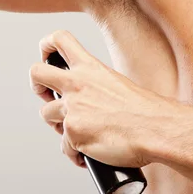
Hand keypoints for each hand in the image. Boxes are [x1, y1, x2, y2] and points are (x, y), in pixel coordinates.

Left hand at [29, 30, 180, 168]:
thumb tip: (86, 102)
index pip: (59, 39)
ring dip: (58, 125)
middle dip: (37, 85)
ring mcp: (72, 108)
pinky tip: (88, 153)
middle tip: (47, 96)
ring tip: (77, 132)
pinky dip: (74, 153)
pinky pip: (63, 146)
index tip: (47, 58)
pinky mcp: (72, 132)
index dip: (46, 46)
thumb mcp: (117, 84)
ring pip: (45, 114)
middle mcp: (77, 84)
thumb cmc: (145, 111)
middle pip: (37, 73)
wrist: (156, 129)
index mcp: (90, 67)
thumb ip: (95, 87)